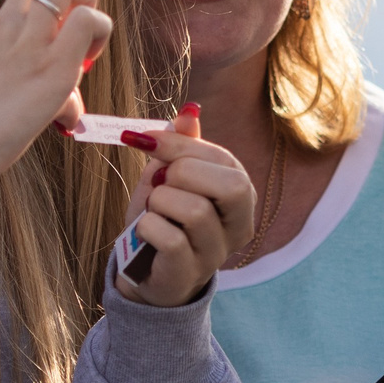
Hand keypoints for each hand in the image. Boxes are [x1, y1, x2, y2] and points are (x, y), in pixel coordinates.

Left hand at [113, 104, 254, 306]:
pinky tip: (145, 232)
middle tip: (159, 181)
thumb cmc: (163, 218)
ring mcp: (217, 252)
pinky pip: (170, 238)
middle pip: (230, 185)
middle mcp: (239, 224)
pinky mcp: (189, 272)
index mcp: (240, 193)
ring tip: (153, 211)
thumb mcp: (171, 177)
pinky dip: (147, 227)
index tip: (144, 140)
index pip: (223, 158)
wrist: (143, 270)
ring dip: (160, 203)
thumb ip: (183, 146)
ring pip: (196, 211)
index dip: (179, 143)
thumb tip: (190, 110)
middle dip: (182, 172)